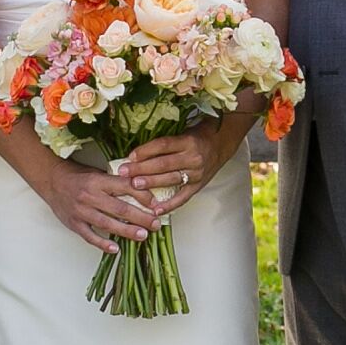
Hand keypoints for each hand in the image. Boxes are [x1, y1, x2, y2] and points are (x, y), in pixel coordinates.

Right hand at [38, 155, 166, 250]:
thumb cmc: (78, 176)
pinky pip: (90, 236)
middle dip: (141, 217)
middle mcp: (90, 196)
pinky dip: (103, 244)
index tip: (156, 204)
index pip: (125, 187)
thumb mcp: (98, 172)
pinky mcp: (74, 223)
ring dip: (127, 231)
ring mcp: (81, 211)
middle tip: (156, 224)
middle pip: (120, 208)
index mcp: (98, 180)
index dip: (143, 196)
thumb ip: (116, 181)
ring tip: (143, 236)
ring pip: (107, 224)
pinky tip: (116, 249)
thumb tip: (142, 189)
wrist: (51, 180)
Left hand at [113, 128, 229, 221]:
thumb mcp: (182, 134)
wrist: (221, 144)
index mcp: (187, 141)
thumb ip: (163, 145)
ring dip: (151, 183)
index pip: (163, 145)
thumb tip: (136, 155)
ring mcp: (196, 173)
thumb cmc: (197, 137)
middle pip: (163, 163)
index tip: (130, 156)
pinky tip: (156, 210)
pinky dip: (169, 205)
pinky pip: (182, 197)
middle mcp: (193, 157)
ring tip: (135, 186)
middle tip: (125, 172)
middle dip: (142, 168)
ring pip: (170, 179)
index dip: (145, 151)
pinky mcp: (198, 186)